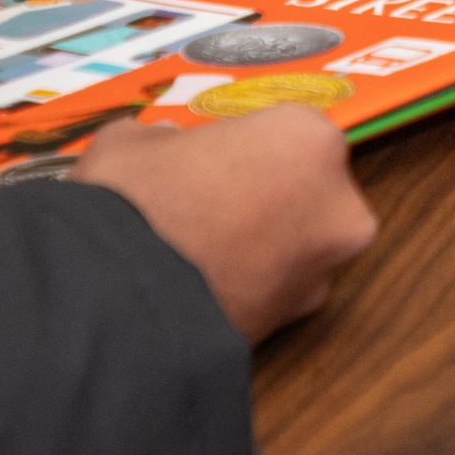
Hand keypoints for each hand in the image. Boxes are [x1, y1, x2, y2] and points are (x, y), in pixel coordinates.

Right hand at [73, 107, 378, 340]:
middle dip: (272, 197)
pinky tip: (207, 287)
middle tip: (216, 205)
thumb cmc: (134, 200)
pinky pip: (281, 292)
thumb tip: (165, 144)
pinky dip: (254, 289)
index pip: (293, 132)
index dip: (253, 146)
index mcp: (307, 138)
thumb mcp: (133, 142)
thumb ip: (165, 139)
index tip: (221, 159)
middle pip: (309, 190)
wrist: (117, 299)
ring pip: (301, 246)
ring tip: (206, 253)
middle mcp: (337, 201)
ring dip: (266, 248)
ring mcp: (324, 266)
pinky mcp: (299, 321)